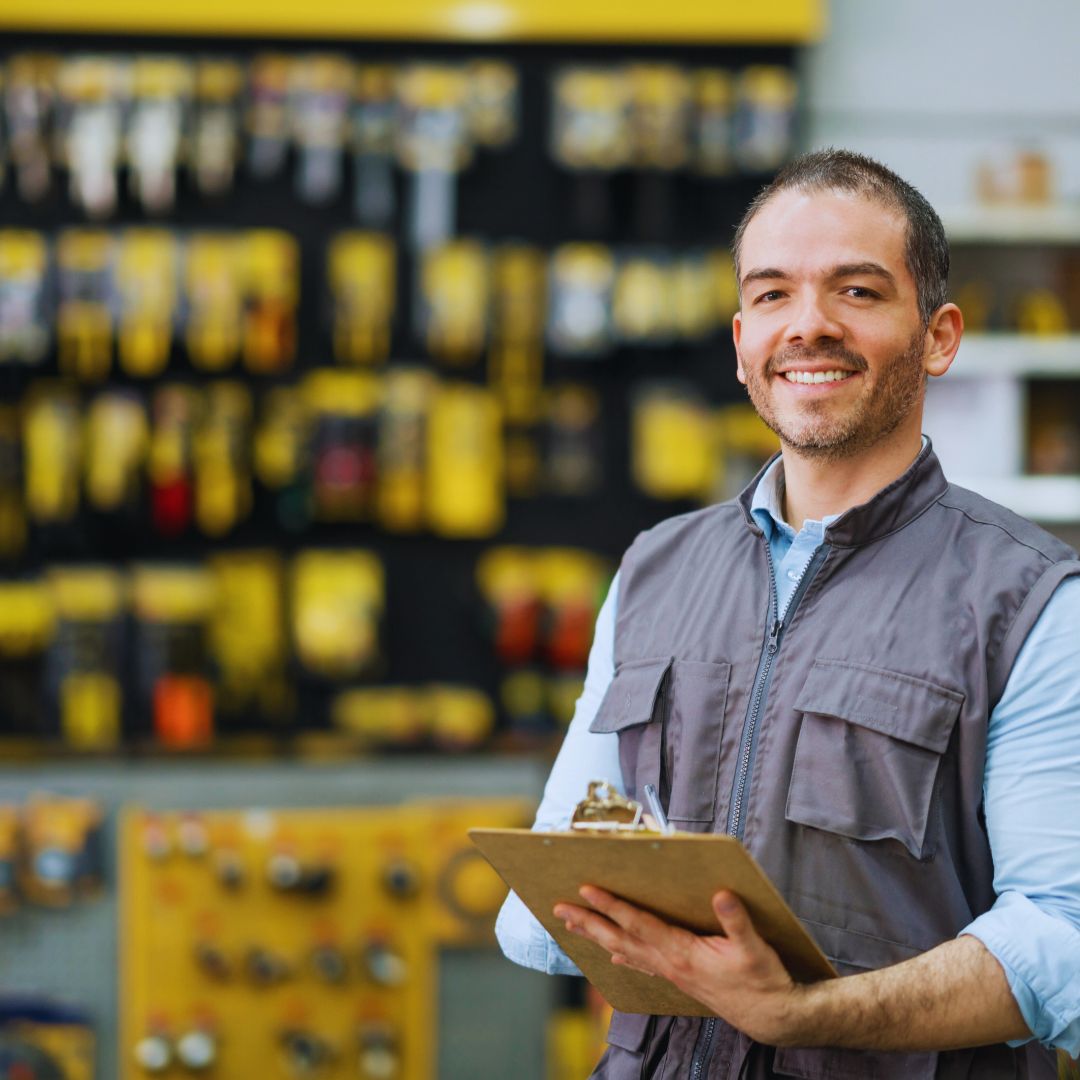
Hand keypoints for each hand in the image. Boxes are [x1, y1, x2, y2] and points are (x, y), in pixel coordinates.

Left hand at [553, 886, 806, 1045]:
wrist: (773, 1017)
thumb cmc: (764, 981)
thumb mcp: (756, 948)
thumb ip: (737, 921)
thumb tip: (722, 893)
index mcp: (683, 952)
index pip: (639, 924)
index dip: (612, 906)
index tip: (588, 890)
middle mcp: (670, 963)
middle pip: (620, 939)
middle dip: (589, 922)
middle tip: (560, 908)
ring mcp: (672, 973)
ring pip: (625, 951)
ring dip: (597, 936)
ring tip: (573, 925)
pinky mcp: (679, 978)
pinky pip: (641, 964)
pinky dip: (623, 956)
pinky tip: (612, 955)